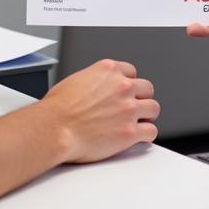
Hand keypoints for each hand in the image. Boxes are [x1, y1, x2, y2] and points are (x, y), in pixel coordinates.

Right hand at [39, 59, 159, 162]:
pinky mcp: (129, 132)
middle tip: (134, 107)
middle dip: (140, 98)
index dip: (129, 83)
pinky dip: (146, 135)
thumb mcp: (77, 80)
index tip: (126, 92)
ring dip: (146, 116)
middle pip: (146, 88)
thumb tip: (97, 89)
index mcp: (109, 70)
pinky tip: (139, 138)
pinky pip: (151, 131)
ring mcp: (128, 109)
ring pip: (153, 108)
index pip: (131, 72)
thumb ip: (95, 81)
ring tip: (139, 122)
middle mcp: (122, 86)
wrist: (54, 128)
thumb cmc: (57, 108)